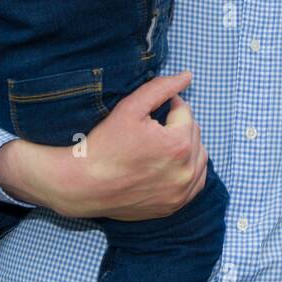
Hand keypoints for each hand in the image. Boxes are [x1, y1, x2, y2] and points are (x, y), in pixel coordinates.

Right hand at [0, 71, 206, 219]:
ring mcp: (182, 192)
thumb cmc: (104, 145)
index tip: (150, 113)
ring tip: (161, 144)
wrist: (82, 185)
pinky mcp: (175, 206)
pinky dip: (189, 170)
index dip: (168, 106)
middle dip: (177, 126)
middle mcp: (186, 171)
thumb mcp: (130, 108)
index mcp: (178, 144)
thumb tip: (188, 75)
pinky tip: (170, 164)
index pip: (185, 112)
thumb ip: (161, 88)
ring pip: (199, 157)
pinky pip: (196, 182)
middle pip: (194, 133)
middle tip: (153, 128)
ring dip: (187, 146)